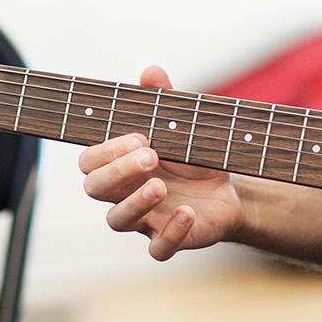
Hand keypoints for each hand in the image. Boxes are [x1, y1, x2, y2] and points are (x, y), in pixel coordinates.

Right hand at [78, 66, 243, 260]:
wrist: (231, 190)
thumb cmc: (193, 155)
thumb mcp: (182, 124)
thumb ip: (164, 100)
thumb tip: (151, 72)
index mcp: (120, 163)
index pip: (90, 161)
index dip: (107, 151)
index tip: (140, 136)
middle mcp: (124, 192)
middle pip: (95, 188)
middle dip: (118, 171)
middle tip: (151, 155)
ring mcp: (144, 219)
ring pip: (117, 221)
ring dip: (135, 203)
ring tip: (160, 187)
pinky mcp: (169, 240)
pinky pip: (158, 249)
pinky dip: (171, 234)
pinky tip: (187, 214)